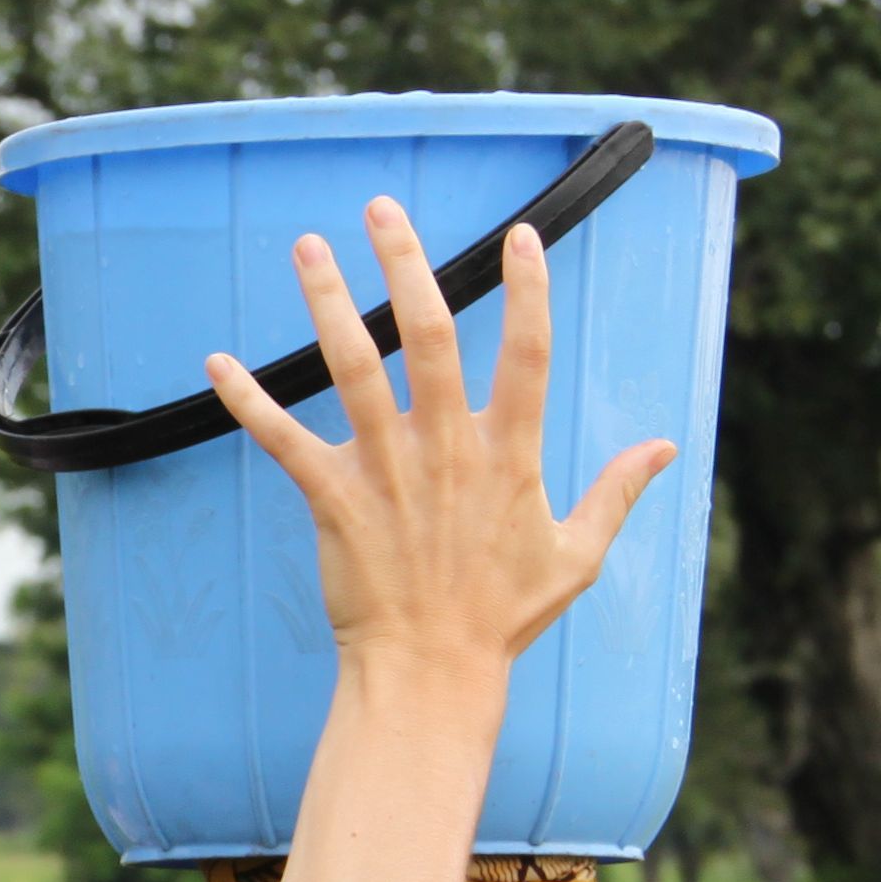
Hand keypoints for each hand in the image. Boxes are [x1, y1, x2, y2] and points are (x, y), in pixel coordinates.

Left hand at [206, 203, 676, 701]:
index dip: (527, 293)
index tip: (521, 238)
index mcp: (511, 453)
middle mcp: (447, 449)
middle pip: (430, 337)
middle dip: (407, 265)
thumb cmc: (501, 618)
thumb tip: (664, 447)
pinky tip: (216, 362)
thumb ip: (616, 491)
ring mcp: (387, 471)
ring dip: (328, 303)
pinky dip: (248, 401)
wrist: (431, 674)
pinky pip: (284, 440)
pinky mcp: (334, 500)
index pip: (528, 354)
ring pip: (353, 368)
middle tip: (384, 208)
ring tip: (308, 246)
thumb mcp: (576, 555)